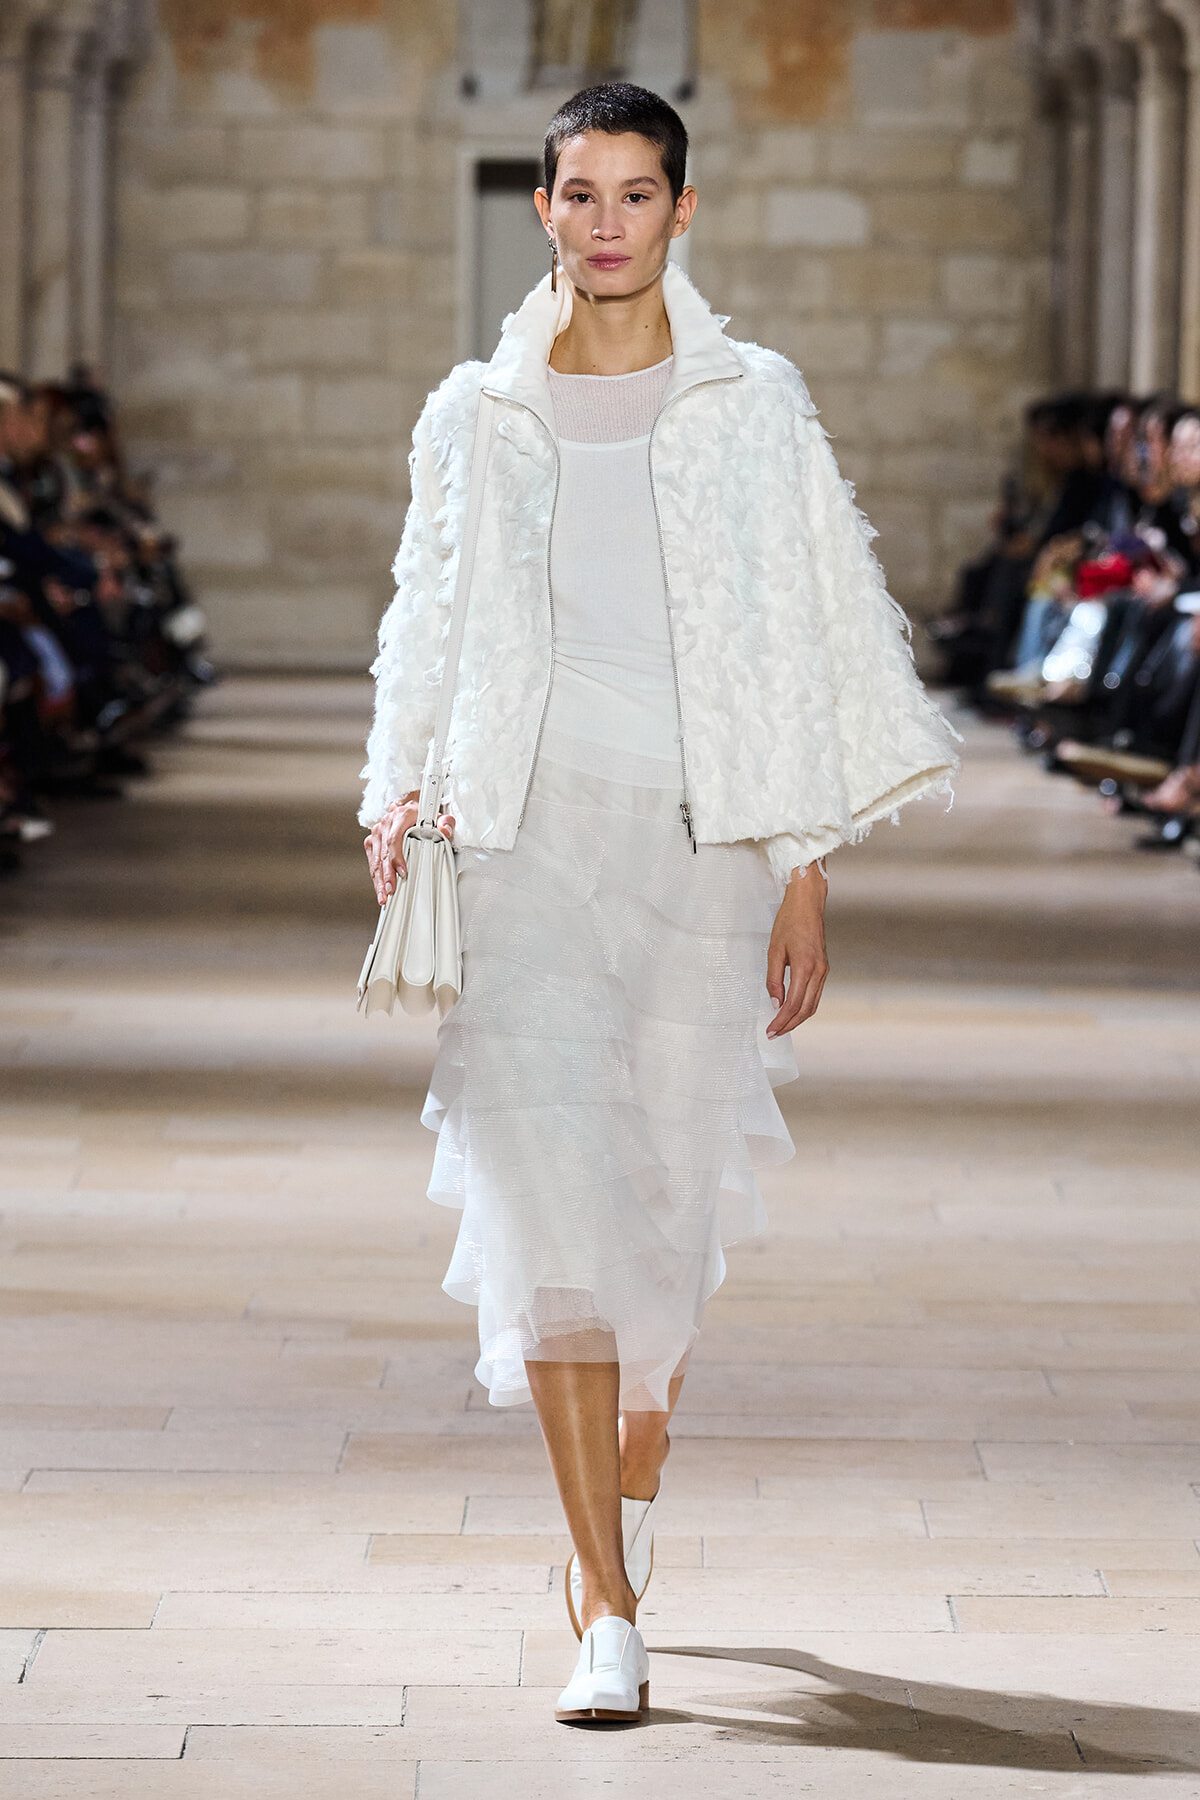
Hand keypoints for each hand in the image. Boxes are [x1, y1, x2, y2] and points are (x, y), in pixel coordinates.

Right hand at [363, 793, 454, 905]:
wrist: (410, 808)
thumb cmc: (423, 815)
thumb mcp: (439, 816)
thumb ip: (446, 822)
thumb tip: (446, 830)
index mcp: (400, 816)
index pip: (394, 839)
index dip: (396, 857)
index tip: (402, 872)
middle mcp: (385, 824)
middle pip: (383, 852)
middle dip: (386, 874)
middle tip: (391, 891)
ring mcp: (377, 833)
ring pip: (375, 859)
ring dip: (378, 879)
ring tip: (383, 896)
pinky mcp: (372, 841)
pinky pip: (372, 861)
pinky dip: (375, 876)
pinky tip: (379, 889)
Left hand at [765, 862, 828, 1036]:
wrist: (807, 904)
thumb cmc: (790, 922)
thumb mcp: (774, 950)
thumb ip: (774, 979)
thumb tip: (775, 1003)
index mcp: (805, 967)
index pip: (792, 1004)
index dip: (781, 1021)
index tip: (770, 1030)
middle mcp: (818, 972)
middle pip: (805, 1010)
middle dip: (789, 1025)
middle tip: (774, 1033)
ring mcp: (824, 971)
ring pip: (813, 1004)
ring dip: (798, 1019)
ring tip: (782, 1026)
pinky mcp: (824, 968)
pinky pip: (816, 994)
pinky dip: (804, 1007)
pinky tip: (793, 1010)